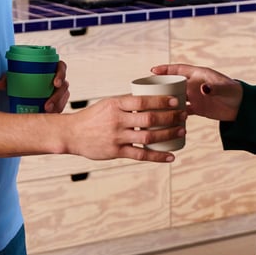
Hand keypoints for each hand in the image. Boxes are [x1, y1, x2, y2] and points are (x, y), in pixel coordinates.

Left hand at [0, 60, 69, 112]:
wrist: (20, 89)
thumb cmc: (21, 78)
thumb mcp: (13, 76)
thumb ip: (6, 78)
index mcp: (50, 68)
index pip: (61, 67)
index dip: (61, 75)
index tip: (55, 83)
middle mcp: (57, 79)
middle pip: (64, 86)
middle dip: (57, 97)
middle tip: (47, 106)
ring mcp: (59, 91)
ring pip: (63, 99)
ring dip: (57, 107)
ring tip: (46, 113)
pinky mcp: (57, 102)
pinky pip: (60, 107)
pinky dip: (55, 112)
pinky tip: (48, 117)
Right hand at [62, 94, 185, 162]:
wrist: (72, 134)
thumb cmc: (93, 117)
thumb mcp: (108, 104)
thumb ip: (127, 103)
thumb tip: (150, 98)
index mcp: (116, 104)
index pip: (142, 101)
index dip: (161, 101)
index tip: (176, 100)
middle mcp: (117, 120)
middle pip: (149, 119)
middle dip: (170, 117)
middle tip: (184, 115)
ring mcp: (117, 137)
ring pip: (148, 137)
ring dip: (168, 134)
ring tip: (181, 131)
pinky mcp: (116, 152)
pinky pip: (141, 155)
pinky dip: (158, 156)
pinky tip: (170, 156)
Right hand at [151, 64, 242, 121]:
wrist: (243, 107)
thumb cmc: (235, 93)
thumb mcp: (225, 89)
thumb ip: (214, 88)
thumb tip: (203, 89)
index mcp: (199, 74)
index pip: (178, 70)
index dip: (165, 69)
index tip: (152, 71)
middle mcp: (194, 85)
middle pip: (173, 83)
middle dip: (161, 86)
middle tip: (147, 91)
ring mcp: (195, 97)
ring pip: (176, 97)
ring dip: (166, 101)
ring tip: (152, 106)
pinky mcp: (198, 108)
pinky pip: (182, 110)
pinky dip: (175, 114)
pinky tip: (166, 120)